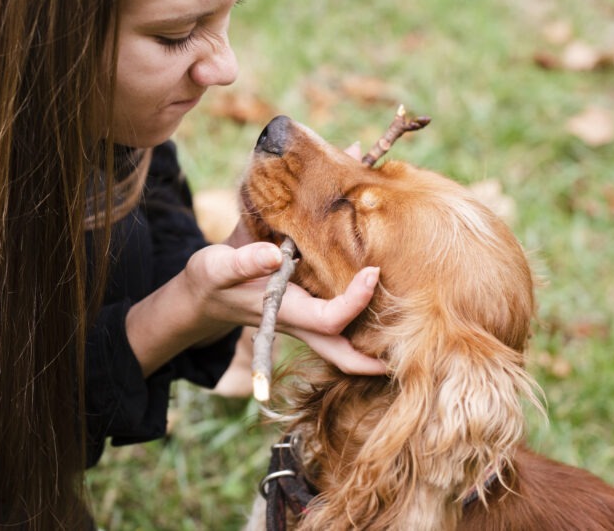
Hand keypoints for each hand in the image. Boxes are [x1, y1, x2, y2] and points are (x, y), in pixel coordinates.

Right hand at [183, 242, 385, 375]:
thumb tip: (277, 253)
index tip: (373, 272)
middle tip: (411, 350)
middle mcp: (300, 323)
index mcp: (285, 313)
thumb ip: (245, 261)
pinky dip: (358, 318)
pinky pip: (337, 325)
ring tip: (405, 322)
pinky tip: (375, 299)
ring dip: (372, 343)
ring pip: (344, 345)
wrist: (201, 294)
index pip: (332, 319)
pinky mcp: (303, 312)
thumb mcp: (218, 266)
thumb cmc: (211, 280)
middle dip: (376, 361)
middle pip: (345, 355)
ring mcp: (303, 322)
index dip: (357, 300)